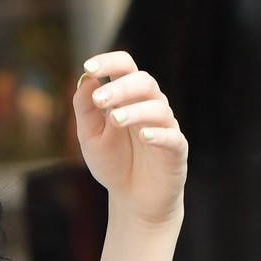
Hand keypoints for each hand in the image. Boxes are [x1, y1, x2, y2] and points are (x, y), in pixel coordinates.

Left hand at [74, 49, 187, 227]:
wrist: (133, 198)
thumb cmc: (113, 162)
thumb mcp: (90, 137)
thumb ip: (85, 110)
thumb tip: (86, 79)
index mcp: (128, 96)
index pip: (124, 67)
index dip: (109, 62)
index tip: (88, 67)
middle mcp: (150, 104)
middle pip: (143, 82)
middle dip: (120, 88)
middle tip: (98, 100)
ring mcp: (165, 125)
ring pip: (157, 107)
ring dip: (135, 111)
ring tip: (114, 120)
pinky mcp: (176, 149)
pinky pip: (172, 137)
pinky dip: (159, 134)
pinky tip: (144, 136)